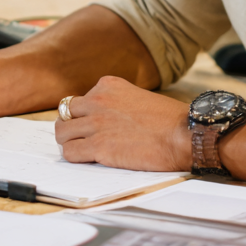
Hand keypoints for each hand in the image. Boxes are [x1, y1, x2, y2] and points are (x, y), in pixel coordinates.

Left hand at [54, 76, 191, 171]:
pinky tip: (88, 160)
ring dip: (70, 142)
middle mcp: (98, 100)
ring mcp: (96, 123)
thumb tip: (107, 118)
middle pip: (65, 113)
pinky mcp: (98, 146)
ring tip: (83, 150)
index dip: (84, 115)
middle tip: (81, 138)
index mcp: (107, 85)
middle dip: (72, 126)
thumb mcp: (137, 97)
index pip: (79, 99)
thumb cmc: (168, 120)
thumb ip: (117, 103)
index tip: (93, 125)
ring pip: (62, 133)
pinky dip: (75, 157)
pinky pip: (70, 152)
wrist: (183, 133)